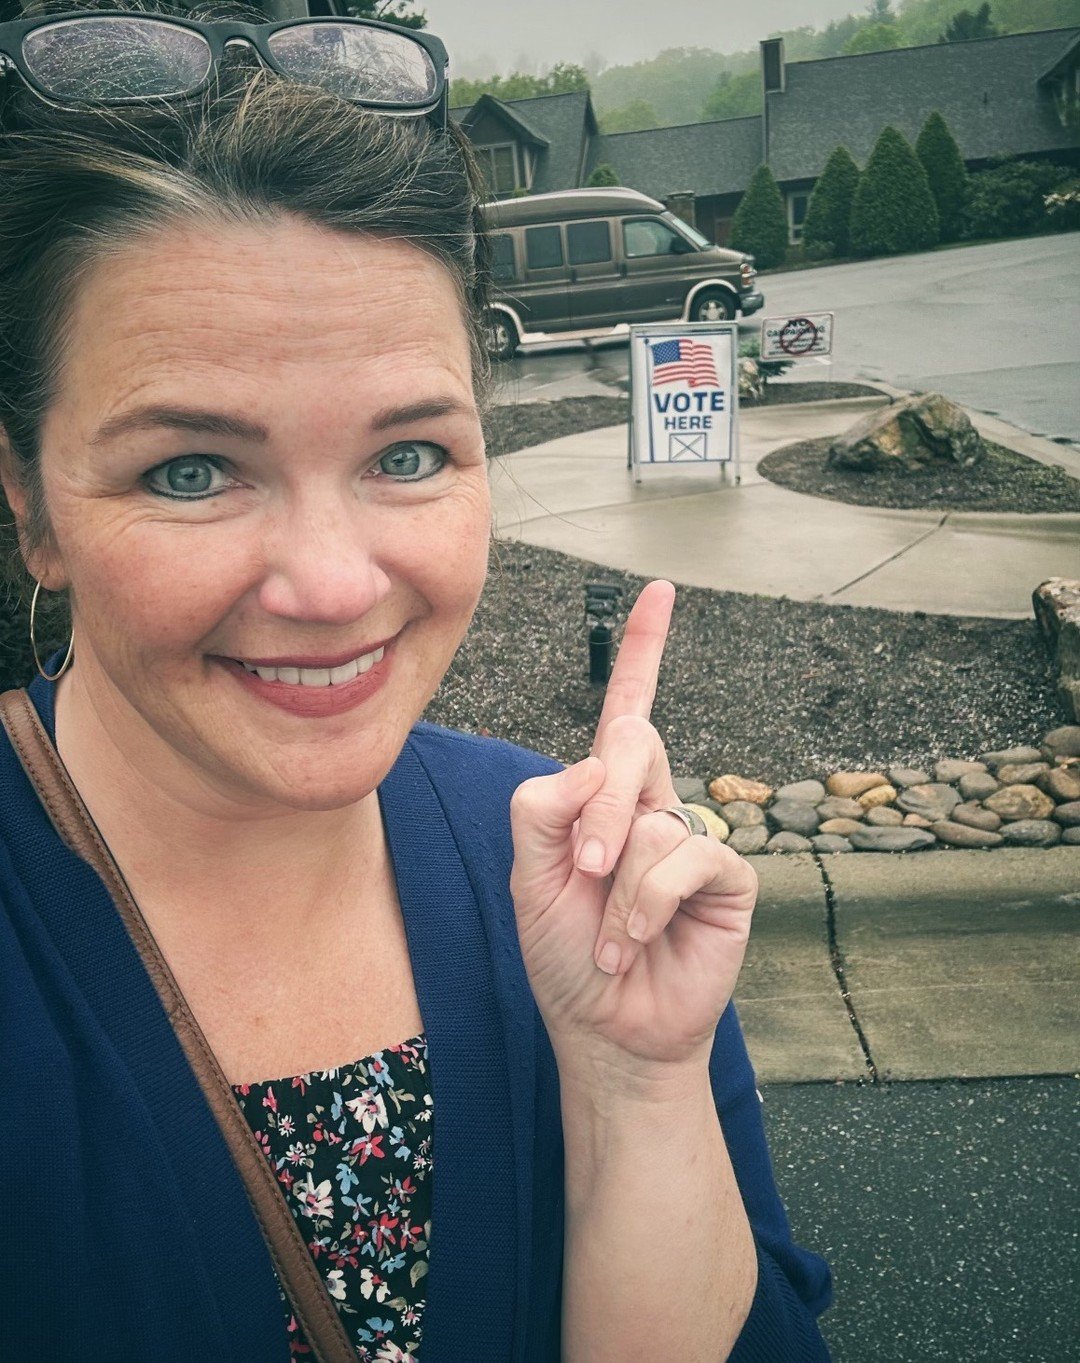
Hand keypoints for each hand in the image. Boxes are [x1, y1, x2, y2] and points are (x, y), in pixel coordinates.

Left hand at [509, 580, 758, 1085]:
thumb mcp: (528, 876)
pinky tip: (636, 940)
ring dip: (616, 886)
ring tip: (608, 937)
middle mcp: (652, 805)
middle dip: (597, 814)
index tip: (659, 591)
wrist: (604, 1028)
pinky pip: (685, 858)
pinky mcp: (725, 878)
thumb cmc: (563, 951)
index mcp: (604, 796)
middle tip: (583, 873)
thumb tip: (596, 764)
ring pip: (651, 819)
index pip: (626, 709)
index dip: (643, 650)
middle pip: (631, 745)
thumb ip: (543, 808)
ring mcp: (690, 839)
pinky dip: (646, 903)